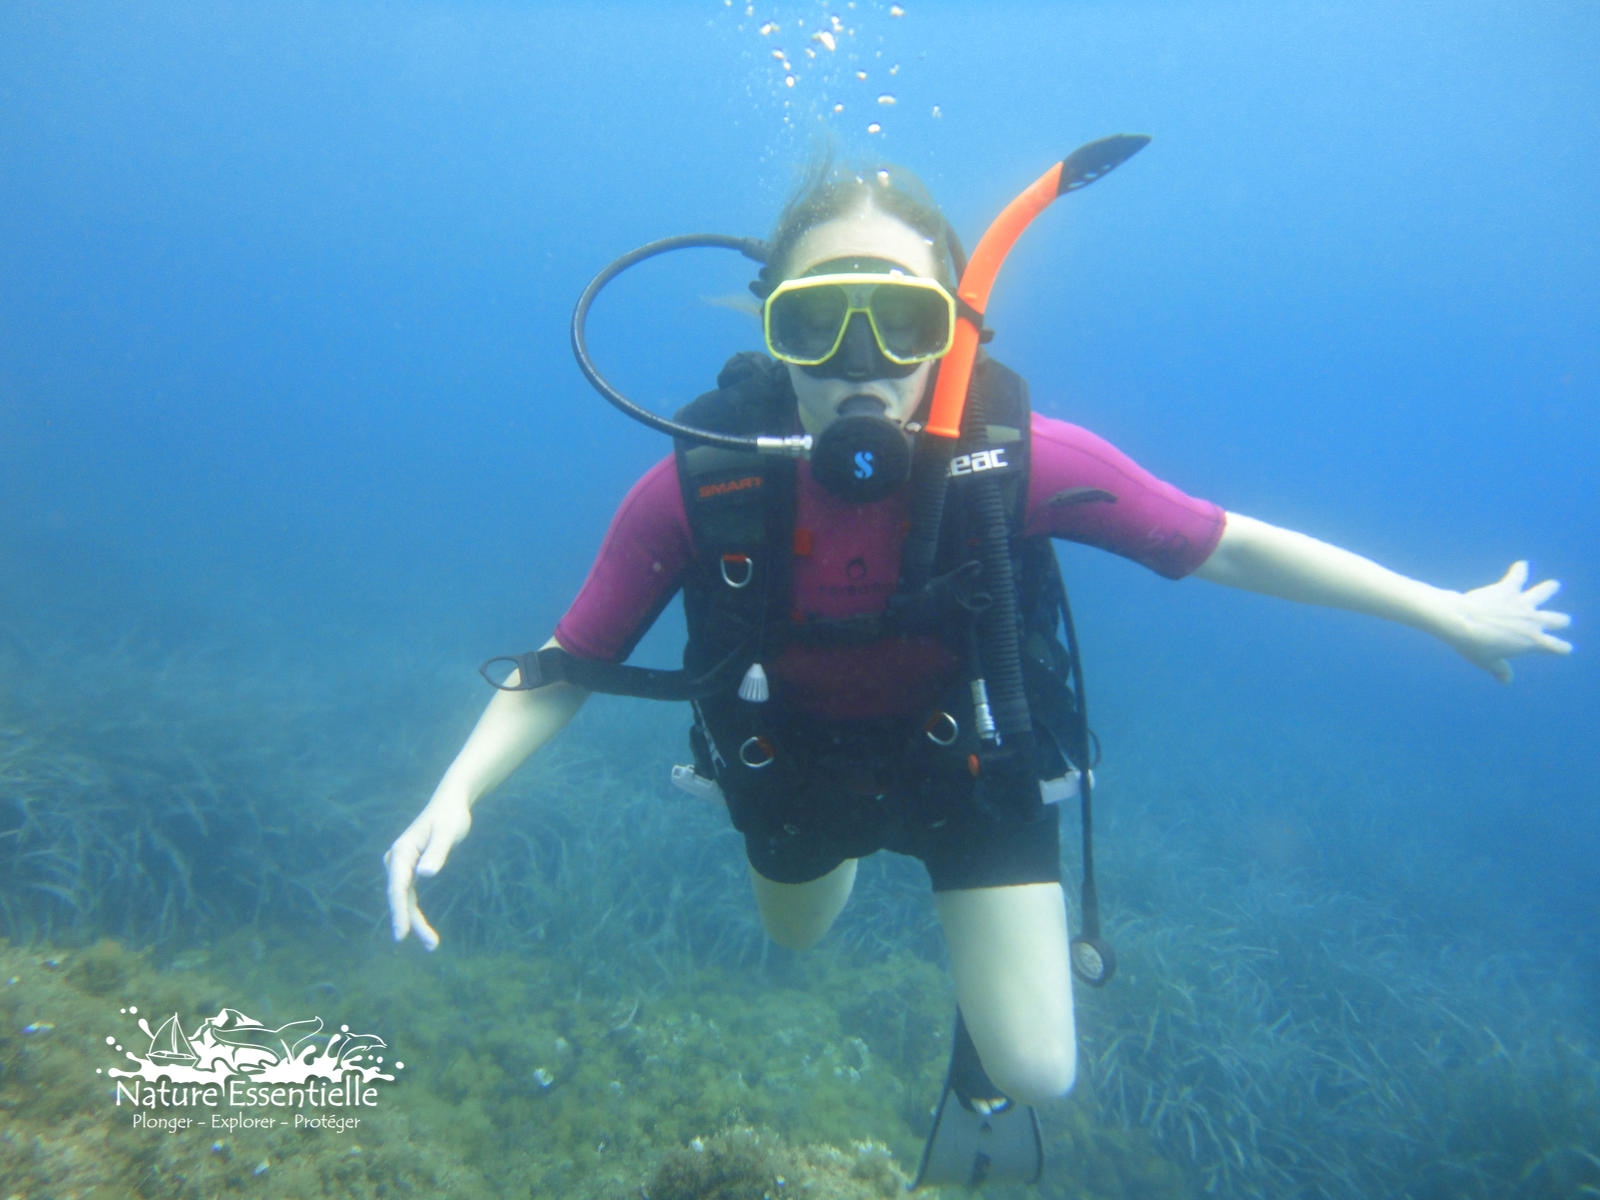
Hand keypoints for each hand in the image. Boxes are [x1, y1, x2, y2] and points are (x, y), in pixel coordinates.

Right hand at [384, 791, 471, 949]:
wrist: (450, 804)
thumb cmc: (450, 817)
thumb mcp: (448, 833)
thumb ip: (437, 852)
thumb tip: (424, 874)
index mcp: (401, 852)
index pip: (397, 887)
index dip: (398, 912)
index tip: (402, 935)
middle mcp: (396, 860)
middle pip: (399, 897)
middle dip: (410, 922)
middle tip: (432, 945)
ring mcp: (400, 866)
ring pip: (403, 899)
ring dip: (414, 921)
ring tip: (433, 944)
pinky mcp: (408, 870)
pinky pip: (408, 895)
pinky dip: (414, 912)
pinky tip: (423, 929)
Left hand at [1446, 561, 1572, 682]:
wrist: (1460, 621)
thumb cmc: (1473, 645)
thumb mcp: (1487, 662)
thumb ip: (1500, 670)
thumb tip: (1506, 681)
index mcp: (1532, 642)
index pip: (1557, 647)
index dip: (1562, 648)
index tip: (1563, 648)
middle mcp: (1534, 621)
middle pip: (1558, 620)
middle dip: (1560, 621)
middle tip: (1561, 620)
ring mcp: (1523, 603)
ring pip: (1545, 592)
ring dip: (1549, 589)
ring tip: (1553, 585)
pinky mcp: (1509, 588)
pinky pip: (1518, 575)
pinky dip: (1520, 569)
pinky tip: (1522, 565)